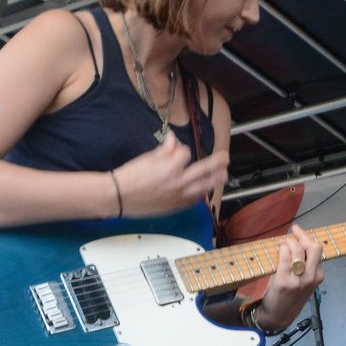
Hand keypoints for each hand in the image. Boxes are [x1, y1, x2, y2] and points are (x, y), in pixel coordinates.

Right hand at [111, 136, 227, 216]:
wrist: (119, 196)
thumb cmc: (130, 177)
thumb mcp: (147, 157)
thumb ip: (165, 149)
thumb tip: (173, 139)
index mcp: (171, 167)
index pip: (186, 153)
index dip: (182, 149)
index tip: (177, 150)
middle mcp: (178, 182)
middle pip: (205, 170)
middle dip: (217, 162)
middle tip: (225, 158)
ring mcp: (179, 196)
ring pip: (204, 187)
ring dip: (216, 180)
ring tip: (224, 175)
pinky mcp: (176, 206)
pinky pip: (194, 200)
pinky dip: (201, 194)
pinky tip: (204, 190)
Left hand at [254, 224, 323, 329]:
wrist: (279, 316)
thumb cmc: (290, 297)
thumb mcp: (304, 283)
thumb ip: (306, 266)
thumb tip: (297, 244)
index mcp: (318, 276)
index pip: (317, 251)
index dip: (306, 238)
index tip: (297, 231)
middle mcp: (311, 277)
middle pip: (313, 247)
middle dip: (302, 236)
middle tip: (292, 234)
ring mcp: (298, 280)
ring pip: (298, 250)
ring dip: (289, 242)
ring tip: (282, 243)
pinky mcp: (284, 281)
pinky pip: (285, 257)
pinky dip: (282, 249)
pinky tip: (279, 249)